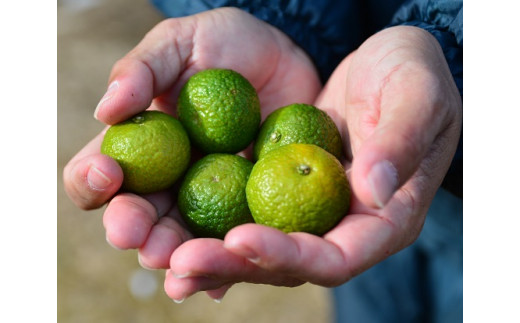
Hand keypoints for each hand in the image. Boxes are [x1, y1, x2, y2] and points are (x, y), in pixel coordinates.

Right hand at [63, 8, 319, 273]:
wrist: (285, 58)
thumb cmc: (227, 45)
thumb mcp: (181, 43)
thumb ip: (142, 69)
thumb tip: (105, 112)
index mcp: (141, 148)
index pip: (100, 175)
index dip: (93, 181)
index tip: (108, 174)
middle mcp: (169, 182)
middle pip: (141, 219)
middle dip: (137, 233)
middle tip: (143, 240)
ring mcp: (210, 199)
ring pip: (186, 241)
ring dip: (181, 259)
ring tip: (182, 270)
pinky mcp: (251, 209)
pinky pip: (237, 243)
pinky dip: (230, 264)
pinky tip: (225, 282)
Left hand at [164, 26, 461, 301]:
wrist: (390, 62)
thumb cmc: (413, 74)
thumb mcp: (418, 95)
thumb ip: (401, 141)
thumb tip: (372, 189)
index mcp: (385, 220)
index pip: (335, 258)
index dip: (286, 255)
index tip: (239, 237)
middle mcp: (345, 228)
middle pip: (286, 265)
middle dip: (232, 265)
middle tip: (178, 262)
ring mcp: (313, 211)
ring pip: (259, 248)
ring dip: (210, 255)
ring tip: (159, 256)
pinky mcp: (286, 190)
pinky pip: (247, 214)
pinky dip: (210, 224)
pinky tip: (172, 227)